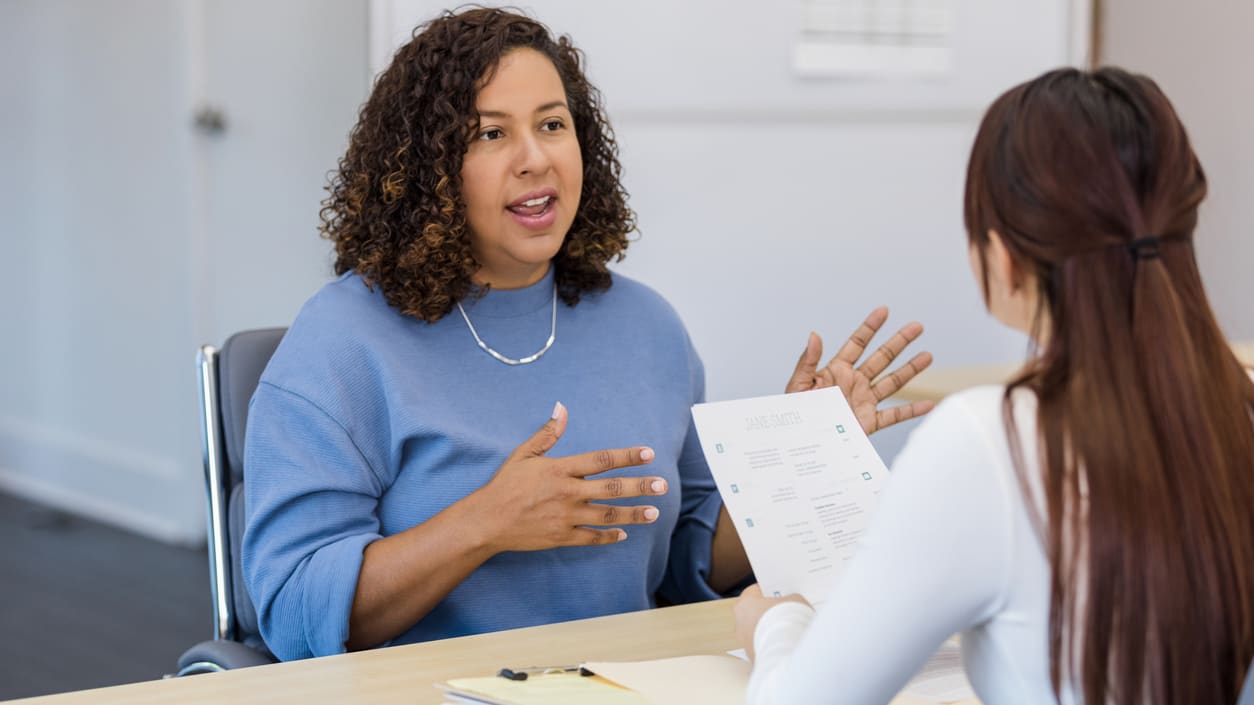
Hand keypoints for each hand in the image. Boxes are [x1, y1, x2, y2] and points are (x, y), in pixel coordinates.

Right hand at [473, 402, 668, 551]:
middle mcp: (568, 493)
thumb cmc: (505, 485)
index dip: (627, 456)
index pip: (601, 460)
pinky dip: (608, 537)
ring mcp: (566, 517)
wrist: (487, 521)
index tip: (649, 453)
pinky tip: (624, 534)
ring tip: (654, 512)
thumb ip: (547, 433)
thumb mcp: (524, 454)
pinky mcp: (561, 537)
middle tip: (663, 486)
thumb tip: (562, 408)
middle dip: (640, 486)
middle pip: (611, 488)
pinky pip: (591, 538)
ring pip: (608, 515)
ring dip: (633, 514)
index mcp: (561, 470)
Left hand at [733, 584, 810, 660]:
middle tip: (787, 610)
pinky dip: (774, 646)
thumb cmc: (788, 621)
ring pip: (758, 632)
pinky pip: (764, 647)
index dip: (769, 590)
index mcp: (744, 603)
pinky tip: (789, 644)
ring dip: (771, 631)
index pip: (754, 592)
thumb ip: (790, 599)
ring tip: (791, 630)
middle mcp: (740, 624)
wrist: (788, 652)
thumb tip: (791, 604)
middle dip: (770, 612)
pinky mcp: (754, 659)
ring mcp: (745, 643)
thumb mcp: (795, 600)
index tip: (780, 592)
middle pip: (755, 613)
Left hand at [784, 307, 934, 434]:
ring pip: (892, 382)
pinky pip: (894, 416)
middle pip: (882, 358)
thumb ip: (807, 361)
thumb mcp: (798, 385)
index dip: (870, 327)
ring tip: (928, 356)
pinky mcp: (869, 422)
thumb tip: (814, 335)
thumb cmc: (795, 412)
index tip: (884, 311)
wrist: (800, 441)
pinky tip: (929, 404)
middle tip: (917, 326)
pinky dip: (912, 411)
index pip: (857, 344)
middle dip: (899, 342)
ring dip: (910, 370)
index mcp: (836, 371)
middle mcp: (854, 383)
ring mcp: (864, 401)